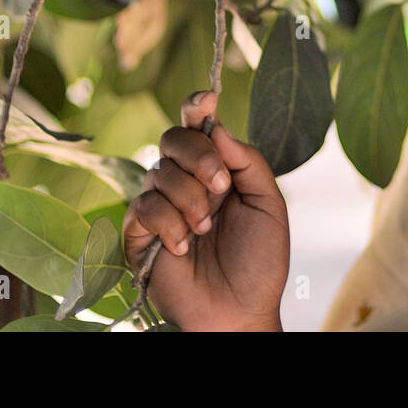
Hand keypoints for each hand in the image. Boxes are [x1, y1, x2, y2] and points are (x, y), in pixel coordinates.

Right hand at [123, 91, 289, 330]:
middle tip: (220, 188)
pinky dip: (169, 225)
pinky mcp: (139, 234)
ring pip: (159, 172)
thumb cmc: (260, 260)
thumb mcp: (268, 204)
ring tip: (206, 230)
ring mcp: (161, 205)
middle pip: (174, 138)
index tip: (208, 98)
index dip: (197, 105)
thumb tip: (217, 126)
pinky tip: (183, 247)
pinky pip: (144, 207)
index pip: (198, 125)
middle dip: (199, 157)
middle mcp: (185, 180)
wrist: (242, 308)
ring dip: (190, 201)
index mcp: (217, 168)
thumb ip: (246, 161)